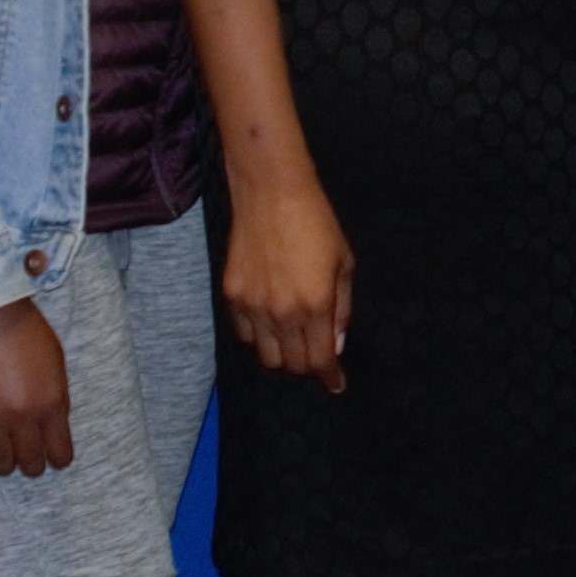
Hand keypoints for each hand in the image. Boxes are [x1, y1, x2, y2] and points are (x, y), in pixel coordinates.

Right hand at [0, 299, 75, 475]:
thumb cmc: (24, 330)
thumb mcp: (56, 363)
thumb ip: (56, 398)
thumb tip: (52, 424)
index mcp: (51, 405)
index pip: (60, 456)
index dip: (58, 457)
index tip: (54, 454)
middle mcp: (22, 418)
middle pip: (30, 466)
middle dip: (33, 463)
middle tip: (29, 452)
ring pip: (0, 465)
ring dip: (6, 460)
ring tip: (5, 448)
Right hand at [219, 176, 355, 390]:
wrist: (271, 192)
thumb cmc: (316, 224)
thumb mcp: (343, 264)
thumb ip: (342, 309)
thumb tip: (335, 345)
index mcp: (315, 305)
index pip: (319, 361)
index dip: (330, 377)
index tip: (336, 383)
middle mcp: (281, 312)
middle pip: (292, 365)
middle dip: (308, 365)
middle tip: (316, 352)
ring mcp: (252, 305)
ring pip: (266, 356)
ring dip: (282, 354)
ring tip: (292, 337)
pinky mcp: (231, 295)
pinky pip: (243, 334)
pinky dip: (258, 336)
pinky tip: (269, 320)